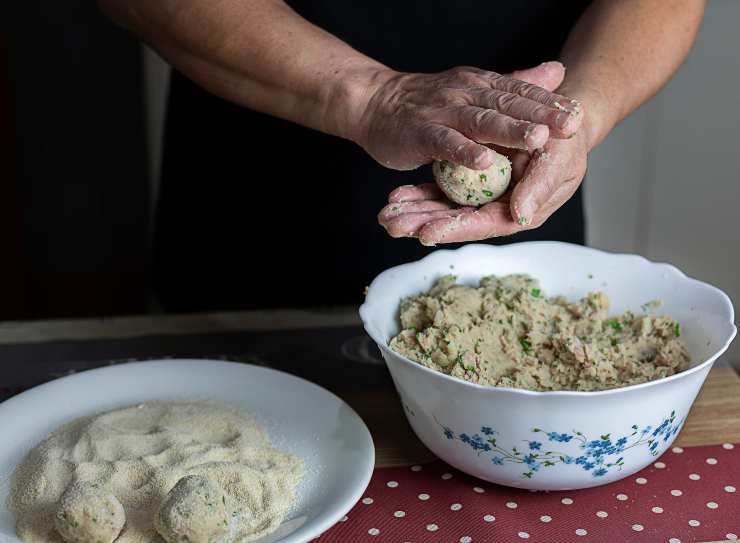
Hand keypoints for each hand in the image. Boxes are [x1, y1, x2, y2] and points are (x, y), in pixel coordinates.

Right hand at [352, 62, 582, 170]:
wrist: (374, 103)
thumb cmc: (426, 103)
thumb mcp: (474, 88)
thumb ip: (514, 84)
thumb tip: (558, 71)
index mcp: (480, 85)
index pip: (520, 91)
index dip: (549, 102)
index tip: (578, 112)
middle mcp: (465, 94)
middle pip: (507, 104)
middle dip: (541, 115)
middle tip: (571, 125)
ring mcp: (442, 112)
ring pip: (481, 122)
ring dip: (510, 131)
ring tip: (538, 140)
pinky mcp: (421, 133)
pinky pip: (445, 143)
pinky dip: (464, 152)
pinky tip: (484, 162)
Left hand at [377, 130, 588, 243]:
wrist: (559, 121)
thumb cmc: (566, 143)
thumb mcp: (559, 160)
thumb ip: (539, 187)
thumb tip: (520, 216)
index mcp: (520, 210)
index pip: (483, 223)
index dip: (455, 227)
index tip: (426, 232)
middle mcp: (497, 207)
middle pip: (457, 220)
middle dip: (424, 223)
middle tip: (393, 225)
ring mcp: (482, 195)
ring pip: (444, 207)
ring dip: (415, 212)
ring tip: (386, 217)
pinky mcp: (470, 181)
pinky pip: (441, 190)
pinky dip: (419, 194)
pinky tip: (396, 197)